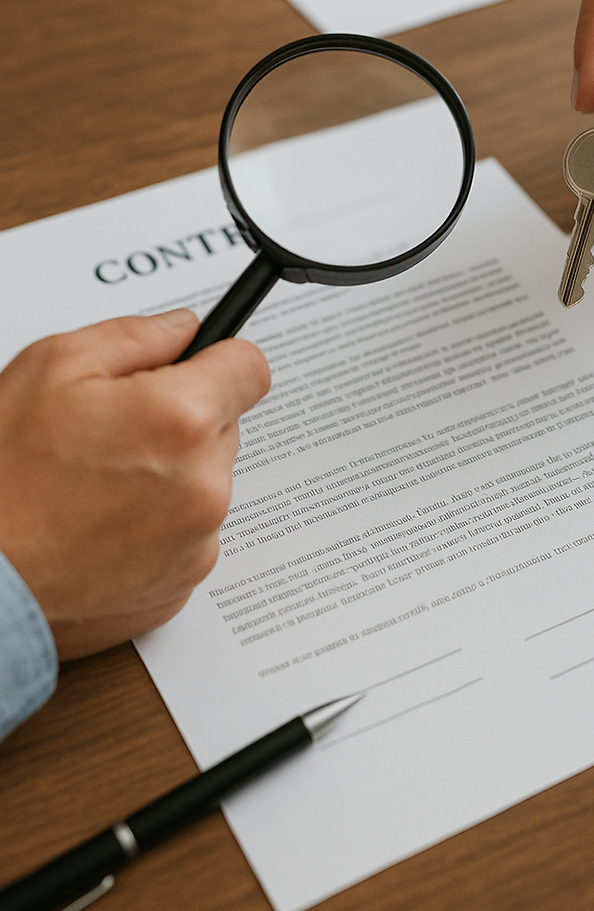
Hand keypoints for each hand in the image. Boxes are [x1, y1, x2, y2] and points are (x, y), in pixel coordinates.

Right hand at [0, 309, 269, 658]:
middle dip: (183, 420)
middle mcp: (204, 484)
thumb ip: (134, 336)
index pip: (251, 368)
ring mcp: (197, 540)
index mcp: (181, 420)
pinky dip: (158, 525)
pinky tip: (103, 522)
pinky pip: (190, 534)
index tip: (196, 367)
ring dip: (171, 475)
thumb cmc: (5, 480)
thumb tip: (181, 328)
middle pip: (225, 426)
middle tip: (116, 431)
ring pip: (206, 482)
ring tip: (100, 483)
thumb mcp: (54, 368)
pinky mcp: (184, 582)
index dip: (219, 361)